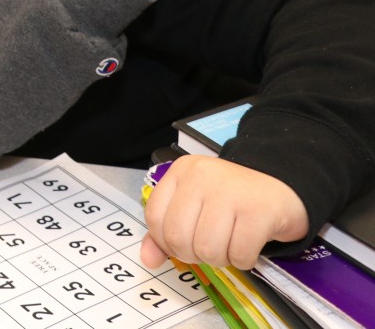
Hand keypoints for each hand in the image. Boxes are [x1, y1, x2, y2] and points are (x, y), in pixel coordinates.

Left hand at [141, 155, 308, 269]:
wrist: (285, 187)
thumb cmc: (234, 200)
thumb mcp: (195, 206)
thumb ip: (166, 231)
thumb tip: (148, 260)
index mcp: (182, 172)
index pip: (155, 218)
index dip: (167, 242)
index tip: (185, 243)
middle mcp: (203, 176)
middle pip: (179, 238)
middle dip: (194, 255)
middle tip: (212, 247)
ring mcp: (231, 191)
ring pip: (208, 249)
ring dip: (220, 259)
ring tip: (231, 245)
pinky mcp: (259, 210)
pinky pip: (239, 254)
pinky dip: (243, 260)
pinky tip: (249, 246)